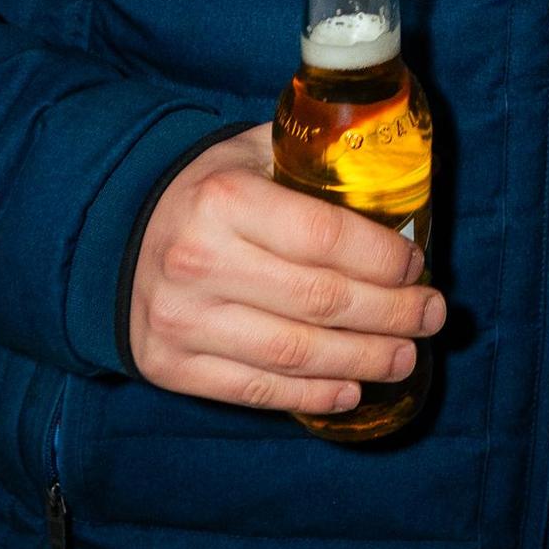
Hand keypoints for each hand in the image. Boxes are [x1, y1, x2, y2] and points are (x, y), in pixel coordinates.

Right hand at [129, 126, 445, 414]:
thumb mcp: (253, 153)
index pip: (325, 236)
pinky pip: (255, 389)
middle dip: (392, 313)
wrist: (116, 236)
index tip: (417, 266)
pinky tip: (351, 389)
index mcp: (224, 199)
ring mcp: (182, 320)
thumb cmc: (209, 191)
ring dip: (363, 360)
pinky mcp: (169, 367)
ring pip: (294, 353)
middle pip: (320, 301)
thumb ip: (315, 163)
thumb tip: (399, 186)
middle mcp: (199, 261)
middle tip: (432, 316)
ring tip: (406, 357)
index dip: (383, 259)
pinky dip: (311, 394)